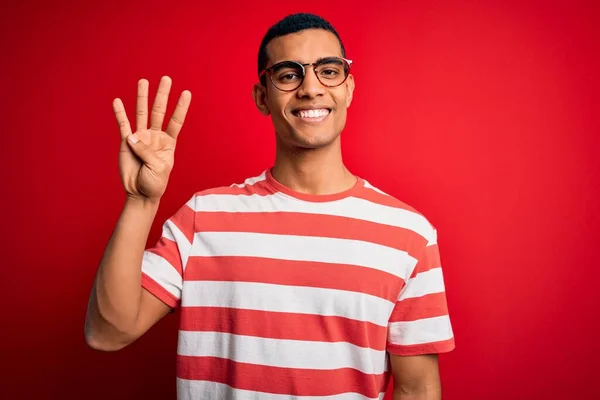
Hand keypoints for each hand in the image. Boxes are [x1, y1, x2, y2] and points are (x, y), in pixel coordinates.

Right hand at [112, 76, 191, 202]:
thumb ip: (146, 151)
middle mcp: (155, 136)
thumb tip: (131, 137)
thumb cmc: (154, 182)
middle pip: (159, 111)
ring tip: (143, 81)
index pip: (176, 121)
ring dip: (142, 98)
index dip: (181, 107)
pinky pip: (123, 125)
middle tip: (166, 78)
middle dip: (162, 95)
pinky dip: (120, 113)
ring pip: (142, 113)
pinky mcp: (126, 143)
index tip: (186, 92)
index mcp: (168, 143)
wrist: (140, 193)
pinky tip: (117, 101)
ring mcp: (140, 138)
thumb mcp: (158, 167)